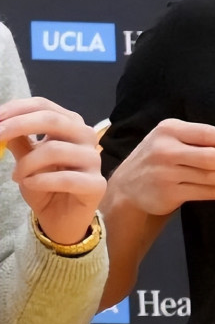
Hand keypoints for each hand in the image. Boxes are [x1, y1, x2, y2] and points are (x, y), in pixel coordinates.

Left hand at [0, 96, 105, 243]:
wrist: (62, 218)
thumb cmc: (45, 184)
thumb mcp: (26, 160)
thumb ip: (17, 140)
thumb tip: (0, 122)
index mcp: (70, 125)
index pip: (45, 106)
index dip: (17, 109)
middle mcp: (86, 137)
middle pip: (53, 120)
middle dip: (19, 125)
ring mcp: (93, 160)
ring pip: (55, 149)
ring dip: (27, 164)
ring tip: (17, 176)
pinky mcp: (95, 184)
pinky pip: (64, 178)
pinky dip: (40, 181)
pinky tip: (30, 185)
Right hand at [106, 118, 214, 216]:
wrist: (127, 186)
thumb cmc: (158, 157)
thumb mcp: (171, 139)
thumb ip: (198, 141)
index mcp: (169, 130)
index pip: (206, 133)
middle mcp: (165, 150)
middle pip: (210, 157)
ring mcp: (165, 174)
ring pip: (209, 177)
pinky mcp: (168, 194)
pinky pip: (204, 193)